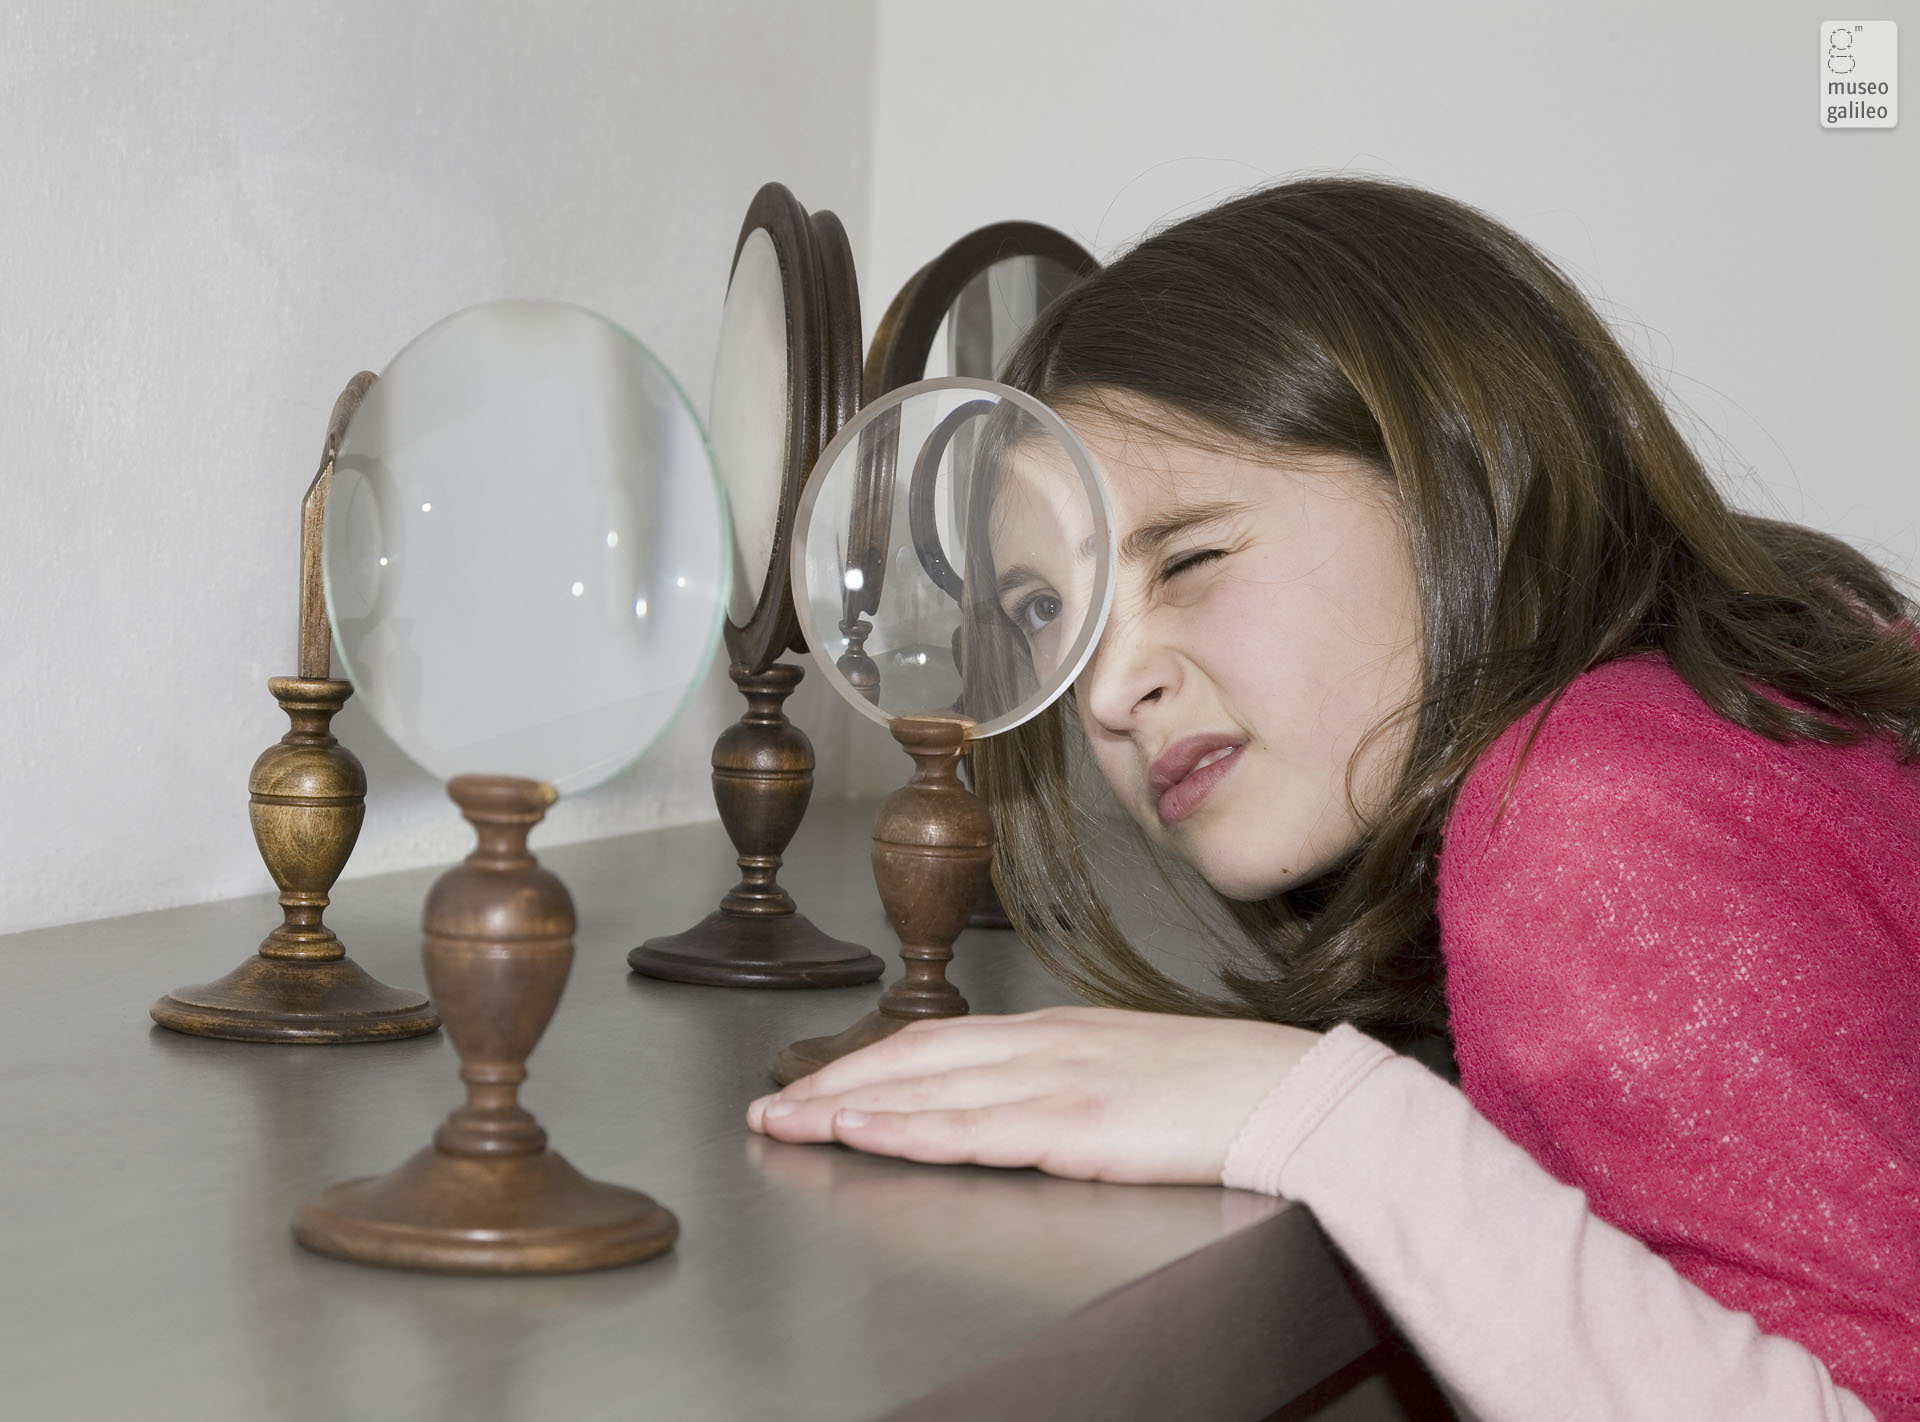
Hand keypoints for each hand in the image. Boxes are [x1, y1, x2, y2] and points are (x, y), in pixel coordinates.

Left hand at [746, 1006, 1320, 1184]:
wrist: (1287, 1092)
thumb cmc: (1216, 1085)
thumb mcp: (1121, 1064)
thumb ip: (1058, 1075)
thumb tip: (1007, 1094)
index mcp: (1052, 1030)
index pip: (933, 1041)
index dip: (863, 1062)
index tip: (809, 1083)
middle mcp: (1040, 1044)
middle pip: (910, 1057)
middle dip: (830, 1082)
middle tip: (768, 1108)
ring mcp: (1055, 1081)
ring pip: (924, 1089)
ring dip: (844, 1106)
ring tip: (784, 1123)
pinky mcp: (1075, 1124)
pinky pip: (970, 1128)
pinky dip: (904, 1128)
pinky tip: (859, 1129)